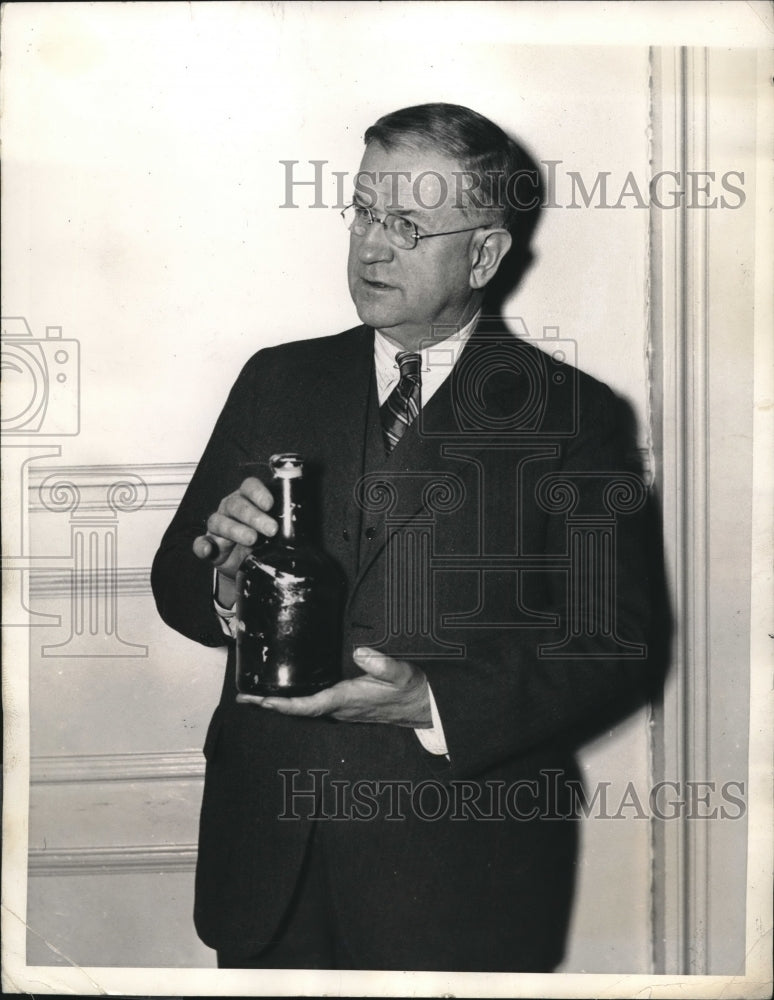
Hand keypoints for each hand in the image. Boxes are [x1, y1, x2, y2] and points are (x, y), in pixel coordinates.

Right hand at [192, 477, 277, 605]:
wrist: (248, 565)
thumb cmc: (265, 541)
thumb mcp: (277, 530)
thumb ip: (285, 522)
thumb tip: (301, 521)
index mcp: (248, 499)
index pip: (249, 487)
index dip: (259, 493)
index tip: (270, 504)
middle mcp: (230, 509)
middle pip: (237, 504)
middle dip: (254, 516)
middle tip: (271, 529)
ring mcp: (218, 526)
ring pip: (219, 521)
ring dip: (235, 530)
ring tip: (252, 539)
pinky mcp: (210, 544)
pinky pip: (200, 543)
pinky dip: (202, 545)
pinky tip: (208, 549)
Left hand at [236, 647, 432, 728]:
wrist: (422, 706)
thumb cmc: (410, 690)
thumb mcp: (401, 674)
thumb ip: (381, 664)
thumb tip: (361, 652)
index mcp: (347, 699)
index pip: (308, 706)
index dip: (283, 705)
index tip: (261, 702)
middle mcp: (340, 708)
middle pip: (298, 710)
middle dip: (271, 706)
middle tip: (245, 698)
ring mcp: (341, 709)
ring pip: (305, 709)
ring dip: (280, 704)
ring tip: (257, 696)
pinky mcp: (345, 706)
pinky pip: (314, 706)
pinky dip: (296, 701)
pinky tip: (288, 693)